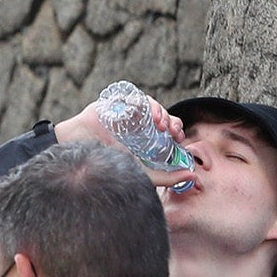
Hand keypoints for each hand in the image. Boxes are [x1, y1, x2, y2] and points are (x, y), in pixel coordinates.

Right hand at [52, 93, 192, 189]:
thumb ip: (167, 178)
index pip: (166, 132)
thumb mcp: (142, 174)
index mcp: (144, 141)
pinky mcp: (119, 104)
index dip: (176, 133)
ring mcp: (128, 114)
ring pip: (154, 106)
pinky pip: (140, 99)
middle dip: (173, 123)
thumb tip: (194, 177)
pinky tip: (153, 118)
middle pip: (164, 117)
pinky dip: (151, 106)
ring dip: (163, 114)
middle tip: (175, 133)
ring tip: (163, 126)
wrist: (81, 154)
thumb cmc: (107, 166)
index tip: (180, 141)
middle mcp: (138, 126)